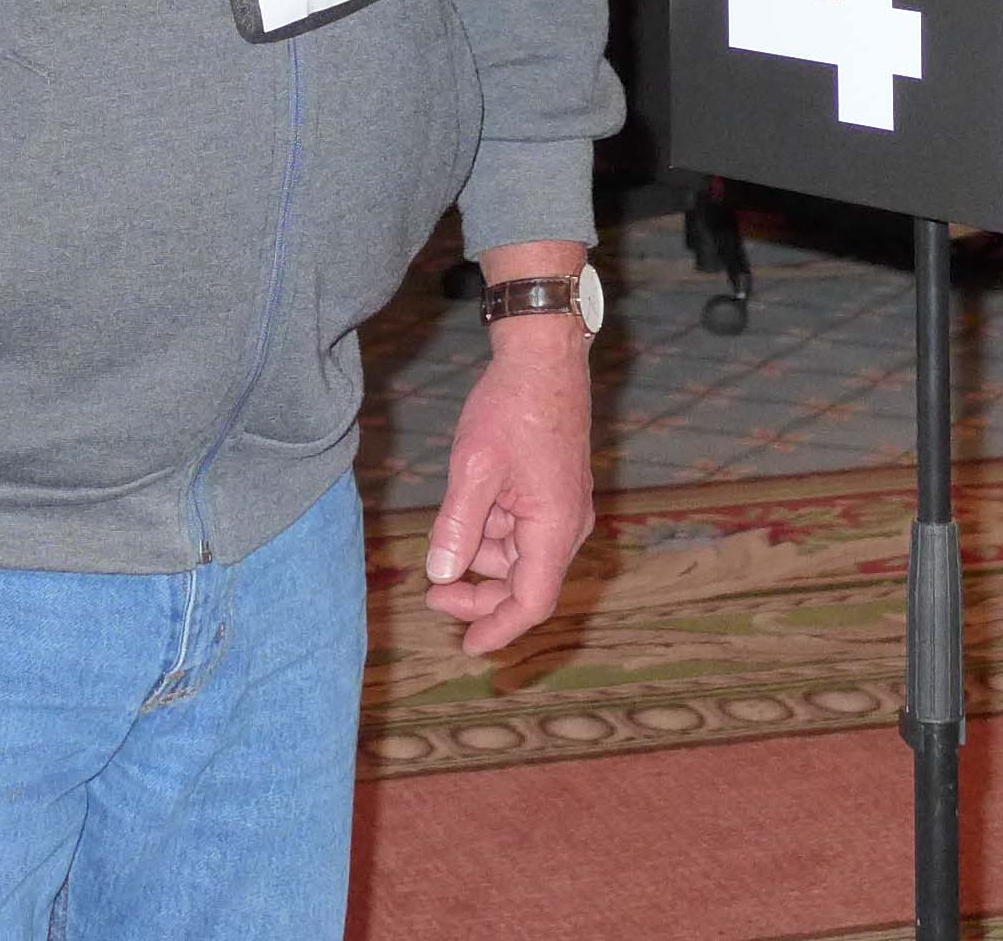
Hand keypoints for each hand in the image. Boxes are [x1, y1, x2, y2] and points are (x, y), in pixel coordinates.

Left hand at [425, 269, 595, 653]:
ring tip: (447, 536)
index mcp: (555, 526)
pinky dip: (494, 535)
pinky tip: (468, 515)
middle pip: (525, 585)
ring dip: (483, 560)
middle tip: (433, 595)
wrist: (543, 356)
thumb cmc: (512, 407)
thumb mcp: (473, 468)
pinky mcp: (556, 491)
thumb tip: (439, 574)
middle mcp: (568, 524)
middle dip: (480, 596)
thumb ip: (457, 526)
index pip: (532, 601)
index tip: (467, 646)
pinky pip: (525, 531)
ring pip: (522, 558)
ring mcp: (565, 507)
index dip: (499, 630)